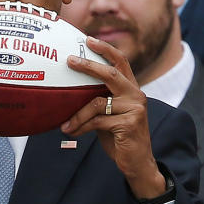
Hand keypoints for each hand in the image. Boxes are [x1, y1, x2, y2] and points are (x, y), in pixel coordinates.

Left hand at [61, 37, 165, 199]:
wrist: (137, 163)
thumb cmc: (120, 138)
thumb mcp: (109, 116)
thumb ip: (99, 101)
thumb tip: (71, 91)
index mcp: (131, 90)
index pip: (121, 62)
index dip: (105, 50)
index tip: (88, 39)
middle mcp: (136, 95)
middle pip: (110, 74)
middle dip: (88, 65)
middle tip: (70, 60)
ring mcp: (135, 108)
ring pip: (97, 103)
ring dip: (77, 114)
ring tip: (65, 124)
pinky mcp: (130, 123)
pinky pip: (97, 121)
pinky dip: (81, 126)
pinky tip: (72, 132)